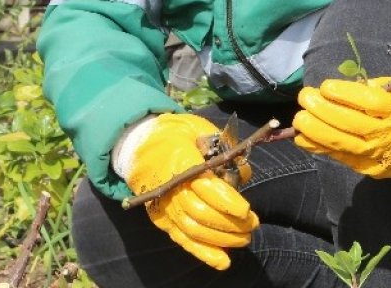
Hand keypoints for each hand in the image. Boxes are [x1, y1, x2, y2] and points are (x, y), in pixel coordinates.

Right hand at [125, 114, 259, 269]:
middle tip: (252, 224)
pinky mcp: (161, 219)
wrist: (138, 145)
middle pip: (201, 213)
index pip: (205, 188)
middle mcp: (168, 188)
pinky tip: (223, 261)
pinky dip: (203, 253)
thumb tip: (243, 175)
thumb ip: (223, 149)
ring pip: (193, 230)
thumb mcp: (200, 130)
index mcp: (178, 162)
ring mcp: (163, 206)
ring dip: (222, 239)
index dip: (227, 202)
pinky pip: (182, 240)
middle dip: (230, 224)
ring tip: (244, 238)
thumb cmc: (176, 135)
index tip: (246, 210)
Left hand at [292, 76, 390, 177]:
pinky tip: (302, 137)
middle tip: (305, 98)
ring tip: (299, 118)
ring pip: (341, 144)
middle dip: (322, 110)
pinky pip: (338, 157)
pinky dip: (317, 147)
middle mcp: (388, 135)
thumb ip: (370, 89)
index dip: (344, 93)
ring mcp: (377, 155)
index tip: (325, 86)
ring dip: (315, 130)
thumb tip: (336, 90)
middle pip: (350, 124)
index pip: (369, 102)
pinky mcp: (367, 168)